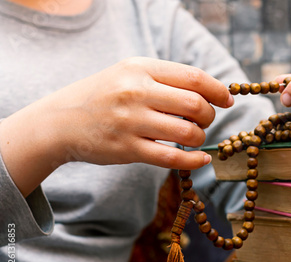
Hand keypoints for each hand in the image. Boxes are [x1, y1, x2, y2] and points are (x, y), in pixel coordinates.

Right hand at [0, 57, 233, 195]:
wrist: (60, 121)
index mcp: (141, 69)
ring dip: (200, 138)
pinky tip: (201, 160)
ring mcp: (131, 121)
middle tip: (204, 120)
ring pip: (187, 133)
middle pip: (195, 104)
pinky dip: (194, 161)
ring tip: (193, 137)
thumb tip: (210, 92)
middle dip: (209, 115)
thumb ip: (166, 79)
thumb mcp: (130, 74)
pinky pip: (172, 158)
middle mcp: (136, 92)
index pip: (194, 78)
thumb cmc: (105, 96)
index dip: (217, 90)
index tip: (227, 100)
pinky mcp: (127, 149)